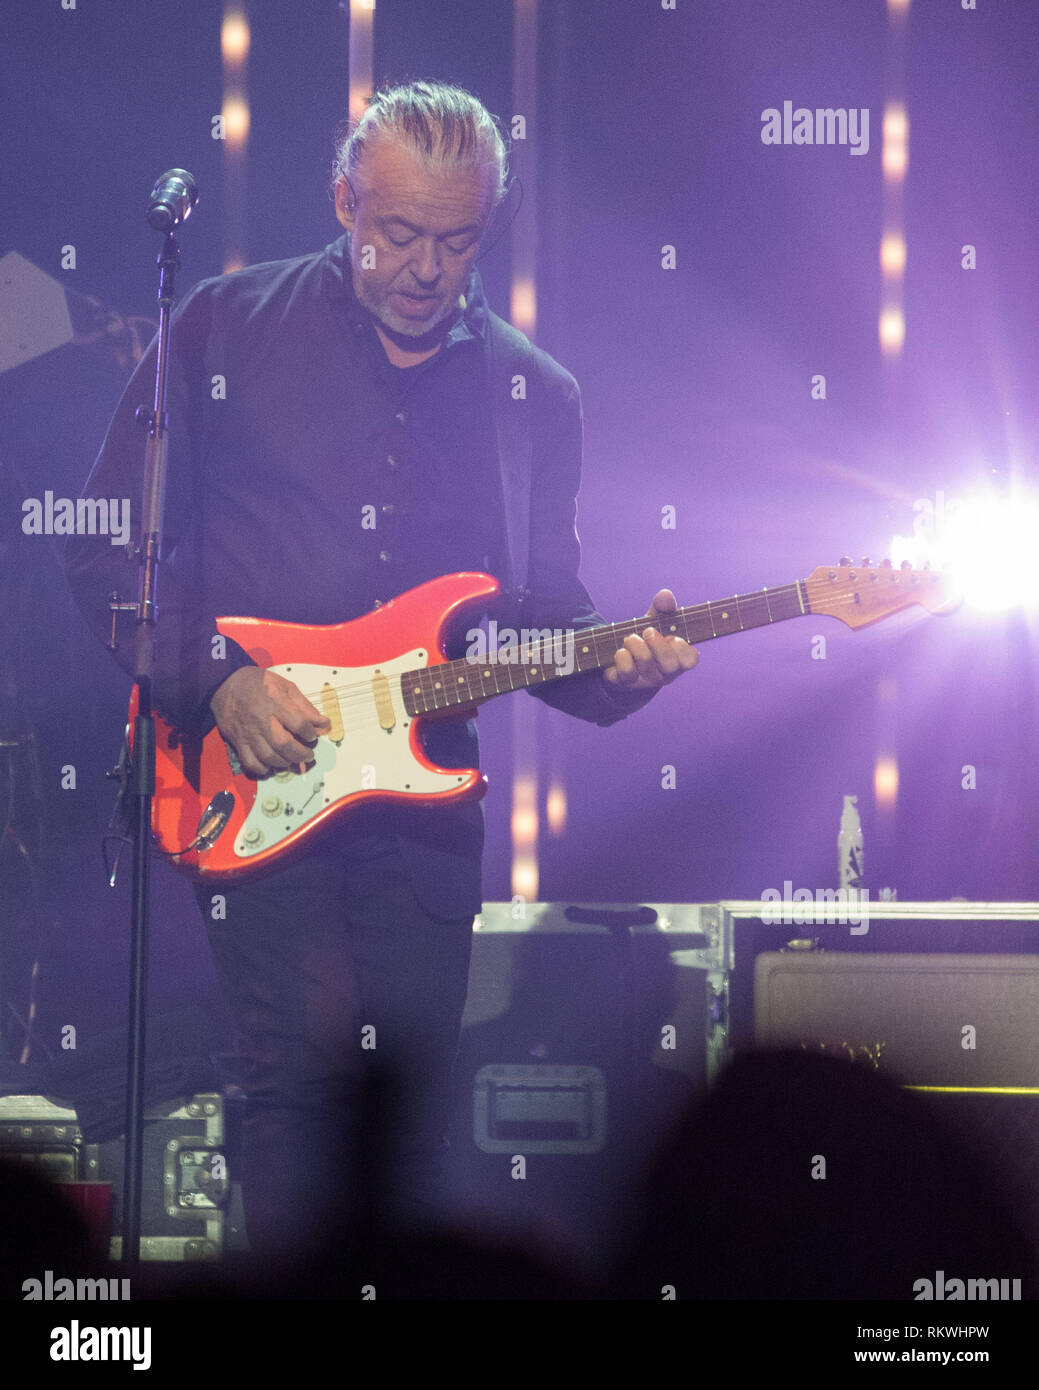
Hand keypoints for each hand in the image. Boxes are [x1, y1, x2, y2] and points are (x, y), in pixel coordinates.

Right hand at [209, 666, 331, 776]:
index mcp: (275, 702)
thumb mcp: (285, 686)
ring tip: (292, 760)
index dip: (310, 733)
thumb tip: (323, 723)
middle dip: (301, 754)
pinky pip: (250, 762)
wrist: (225, 684)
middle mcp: (261, 719)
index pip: (298, 724)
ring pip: (269, 757)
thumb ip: (304, 706)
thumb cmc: (259, 684)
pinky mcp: (237, 741)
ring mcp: (248, 733)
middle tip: (308, 755)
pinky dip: (263, 769)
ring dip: (285, 762)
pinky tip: (272, 765)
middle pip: (284, 744)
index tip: (312, 735)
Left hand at [603, 589, 698, 695]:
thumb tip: (665, 595)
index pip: (691, 659)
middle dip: (657, 643)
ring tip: (629, 638)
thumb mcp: (655, 621)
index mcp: (678, 659)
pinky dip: (622, 655)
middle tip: (647, 631)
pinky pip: (626, 671)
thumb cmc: (646, 640)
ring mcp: (647, 681)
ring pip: (646, 662)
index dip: (682, 647)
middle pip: (670, 665)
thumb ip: (663, 608)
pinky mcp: (627, 683)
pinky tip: (621, 651)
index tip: (672, 636)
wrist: (620, 659)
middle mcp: (666, 674)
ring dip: (635, 643)